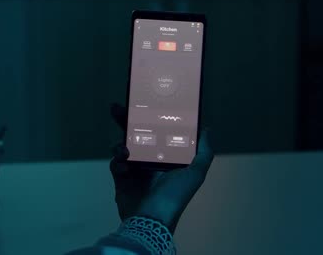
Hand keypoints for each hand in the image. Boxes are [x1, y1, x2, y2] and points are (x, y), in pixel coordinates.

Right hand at [109, 104, 214, 233]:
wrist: (152, 220)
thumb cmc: (175, 196)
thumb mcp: (196, 173)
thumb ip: (204, 152)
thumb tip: (206, 129)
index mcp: (167, 155)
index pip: (157, 130)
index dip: (150, 117)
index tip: (144, 103)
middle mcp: (150, 159)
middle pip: (136, 133)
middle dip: (125, 120)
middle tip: (117, 108)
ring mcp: (135, 169)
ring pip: (122, 146)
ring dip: (120, 144)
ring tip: (124, 149)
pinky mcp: (121, 178)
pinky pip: (115, 163)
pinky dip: (117, 163)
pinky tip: (124, 166)